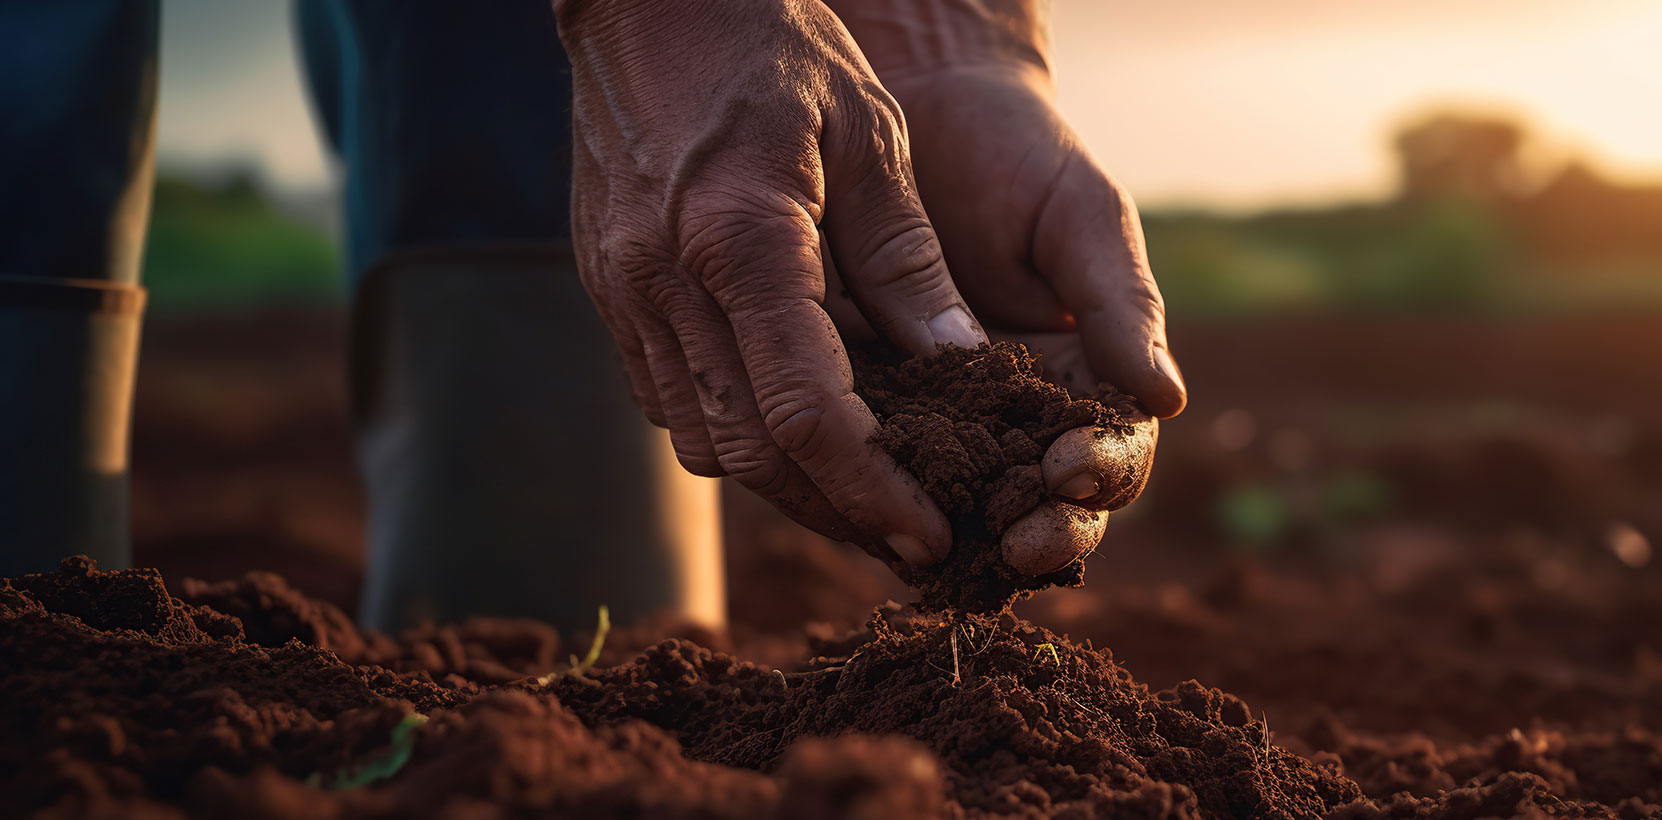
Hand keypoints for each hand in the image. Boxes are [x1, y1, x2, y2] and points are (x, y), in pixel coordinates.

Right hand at [556, 0, 992, 567]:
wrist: (644, 0)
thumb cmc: (770, 45)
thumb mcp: (870, 133)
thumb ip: (909, 258)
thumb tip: (961, 365)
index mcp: (741, 238)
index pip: (806, 412)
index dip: (872, 488)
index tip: (928, 529)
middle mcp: (665, 282)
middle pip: (751, 452)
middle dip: (834, 511)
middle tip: (907, 536)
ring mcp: (623, 292)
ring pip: (703, 439)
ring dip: (783, 484)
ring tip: (862, 494)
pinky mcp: (607, 290)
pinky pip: (670, 398)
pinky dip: (735, 429)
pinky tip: (793, 422)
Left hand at [828, 0, 1185, 572]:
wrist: (918, 107)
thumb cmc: (1020, 154)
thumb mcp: (1082, 215)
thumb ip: (1120, 305)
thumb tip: (1167, 398)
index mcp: (1088, 380)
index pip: (1113, 456)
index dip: (1099, 476)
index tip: (1069, 469)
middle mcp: (1020, 417)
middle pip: (1045, 507)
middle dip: (1036, 535)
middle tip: (1012, 544)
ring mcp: (944, 419)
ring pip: (959, 508)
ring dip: (954, 536)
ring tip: (936, 544)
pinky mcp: (870, 407)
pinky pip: (873, 468)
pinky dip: (871, 494)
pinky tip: (858, 502)